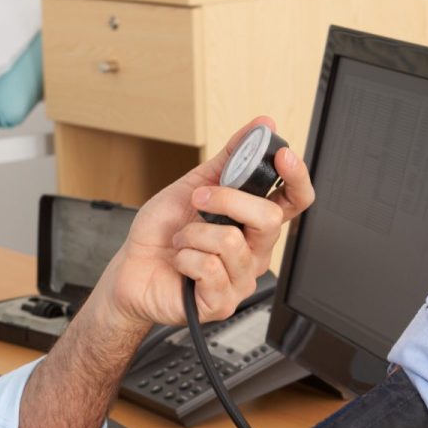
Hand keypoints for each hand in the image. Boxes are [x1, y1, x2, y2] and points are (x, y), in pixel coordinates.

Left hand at [100, 117, 314, 329]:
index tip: (282, 155)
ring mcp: (241, 279)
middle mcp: (254, 252)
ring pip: (232, 242)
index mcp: (253, 223)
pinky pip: (210, 268)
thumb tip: (260, 125)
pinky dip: (185, 258)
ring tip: (183, 241)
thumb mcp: (194, 184)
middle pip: (269, 218)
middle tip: (199, 200)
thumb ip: (230, 157)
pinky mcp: (221, 302)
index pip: (294, 200)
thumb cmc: (162, 232)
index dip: (296, 177)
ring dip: (193, 234)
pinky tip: (181, 264)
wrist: (131, 269)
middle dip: (226, 200)